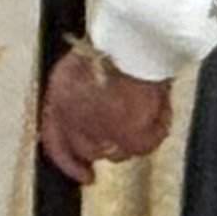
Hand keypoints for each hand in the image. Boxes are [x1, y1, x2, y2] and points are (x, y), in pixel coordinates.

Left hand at [35, 44, 173, 185]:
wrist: (135, 40)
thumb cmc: (111, 45)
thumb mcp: (82, 68)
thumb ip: (79, 98)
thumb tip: (93, 118)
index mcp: (58, 101)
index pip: (56, 144)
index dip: (70, 163)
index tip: (84, 175)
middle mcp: (75, 122)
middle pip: (89, 149)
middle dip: (107, 143)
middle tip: (126, 130)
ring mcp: (102, 133)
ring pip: (119, 151)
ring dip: (133, 135)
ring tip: (145, 106)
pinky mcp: (130, 137)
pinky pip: (148, 142)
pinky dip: (157, 128)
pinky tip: (160, 107)